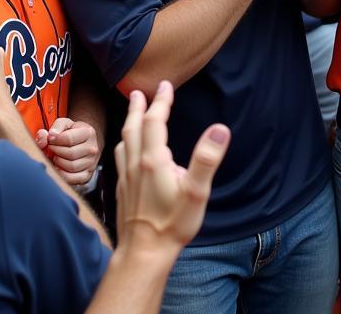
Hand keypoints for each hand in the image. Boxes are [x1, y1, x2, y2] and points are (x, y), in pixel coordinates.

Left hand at [35, 117, 100, 186]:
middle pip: (70, 153)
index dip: (55, 140)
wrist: (83, 143)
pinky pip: (72, 179)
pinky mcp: (87, 175)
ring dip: (58, 162)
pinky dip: (62, 174)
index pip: (69, 138)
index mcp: (89, 133)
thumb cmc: (71, 133)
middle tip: (51, 148)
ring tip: (56, 156)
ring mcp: (91, 163)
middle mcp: (93, 149)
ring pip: (71, 167)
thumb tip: (48, 135)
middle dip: (56, 151)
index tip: (50, 139)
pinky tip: (58, 167)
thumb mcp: (65, 124)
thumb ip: (55, 127)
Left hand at [115, 81, 228, 254]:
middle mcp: (136, 164)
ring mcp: (126, 178)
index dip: (160, 101)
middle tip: (140, 91)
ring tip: (132, 113)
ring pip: (124, 141)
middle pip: (134, 127)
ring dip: (129, 123)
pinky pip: (119, 157)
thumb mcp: (196, 192)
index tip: (165, 85)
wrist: (143, 254)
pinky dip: (124, 143)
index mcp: (153, 160)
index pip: (154, 121)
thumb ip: (207, 159)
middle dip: (138, 107)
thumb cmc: (172, 224)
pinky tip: (127, 149)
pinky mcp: (122, 190)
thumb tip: (220, 129)